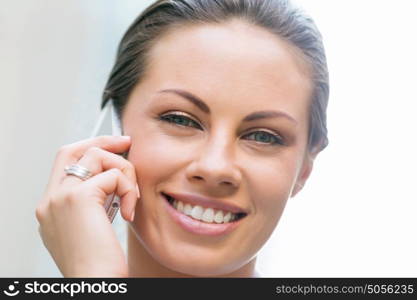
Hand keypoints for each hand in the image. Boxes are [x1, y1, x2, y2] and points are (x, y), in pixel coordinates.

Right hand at [35, 136, 138, 276]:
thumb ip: (92, 203)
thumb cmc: (98, 264)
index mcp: (51, 208)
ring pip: (96, 156)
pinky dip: (128, 189)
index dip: (89, 148)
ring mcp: (60, 197)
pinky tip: (128, 212)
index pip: (64, 162)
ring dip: (124, 172)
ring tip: (130, 198)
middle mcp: (50, 200)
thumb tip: (112, 180)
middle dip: (102, 141)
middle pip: (72, 149)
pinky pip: (113, 175)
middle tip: (126, 142)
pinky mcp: (78, 198)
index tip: (114, 146)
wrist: (94, 284)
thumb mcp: (89, 229)